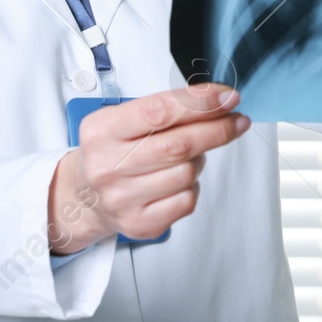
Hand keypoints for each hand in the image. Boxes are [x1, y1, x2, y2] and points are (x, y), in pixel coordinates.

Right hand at [47, 83, 250, 251]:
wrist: (84, 196)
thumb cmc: (113, 151)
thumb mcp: (123, 119)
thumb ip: (166, 108)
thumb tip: (219, 101)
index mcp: (101, 132)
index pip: (159, 111)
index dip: (200, 103)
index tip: (228, 97)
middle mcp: (107, 167)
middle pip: (179, 145)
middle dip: (217, 129)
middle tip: (237, 120)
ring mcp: (122, 199)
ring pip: (187, 173)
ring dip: (200, 160)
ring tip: (188, 155)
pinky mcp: (139, 224)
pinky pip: (187, 200)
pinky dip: (192, 186)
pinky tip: (178, 180)